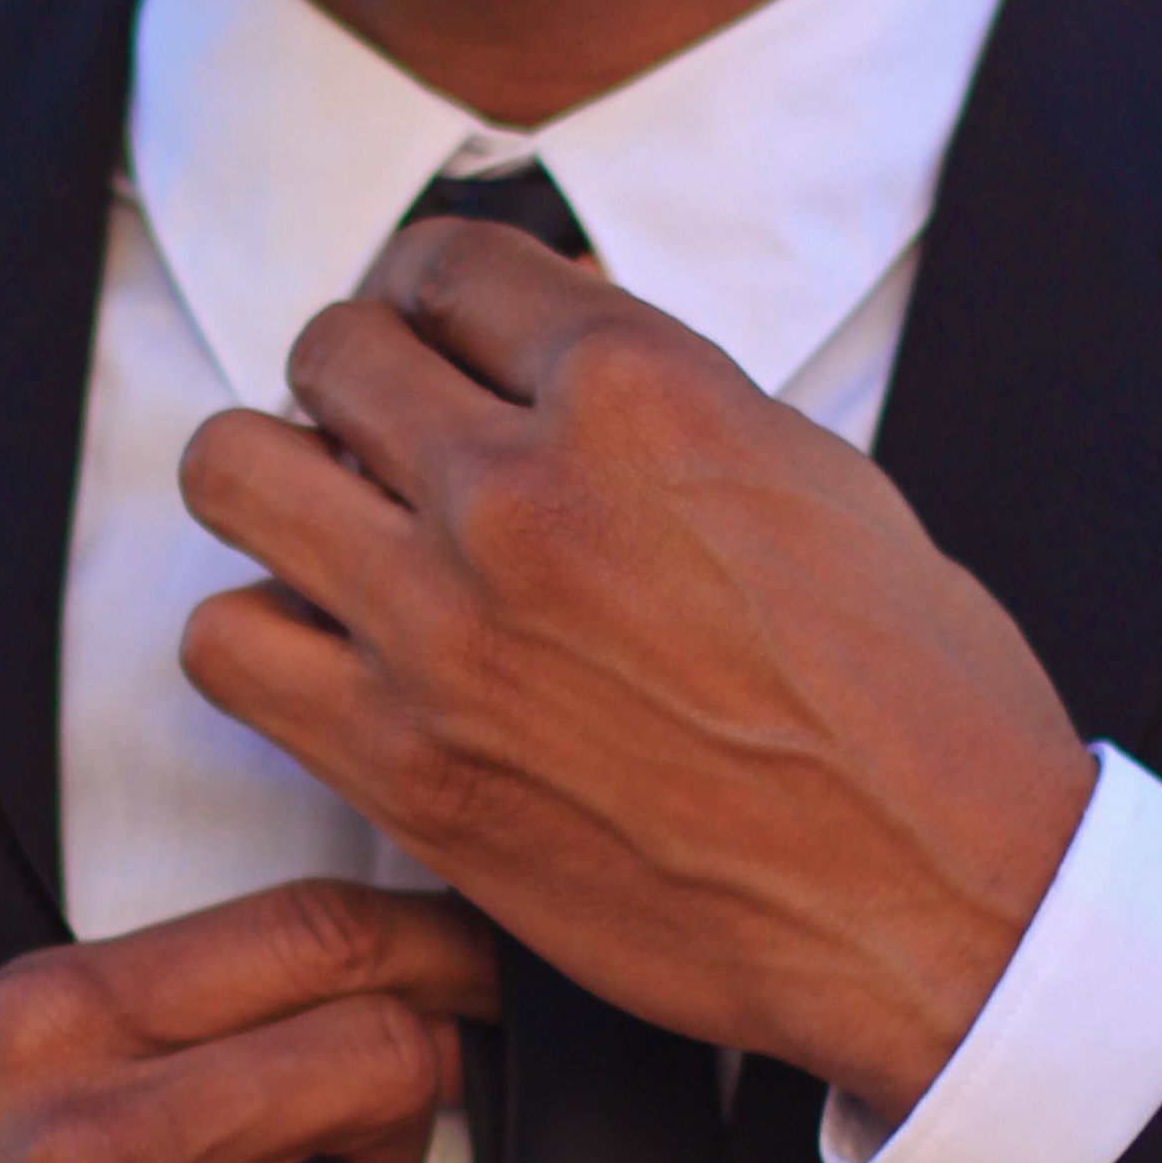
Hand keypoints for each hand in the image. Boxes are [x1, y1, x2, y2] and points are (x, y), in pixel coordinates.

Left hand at [177, 218, 1091, 1123]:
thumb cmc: (908, 698)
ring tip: (336, 532)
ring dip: (278, 487)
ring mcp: (446, 630)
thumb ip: (656, 397)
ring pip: (233, 472)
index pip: (448, 262)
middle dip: (355, 382)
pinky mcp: (405, 765)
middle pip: (328, 349)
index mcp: (642, 391)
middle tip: (388, 441)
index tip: (438, 340)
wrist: (936, 900)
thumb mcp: (808, 472)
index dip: (436, 297)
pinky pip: (225, 647)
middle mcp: (523, 492)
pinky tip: (332, 654)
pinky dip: (262, 638)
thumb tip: (544, 359)